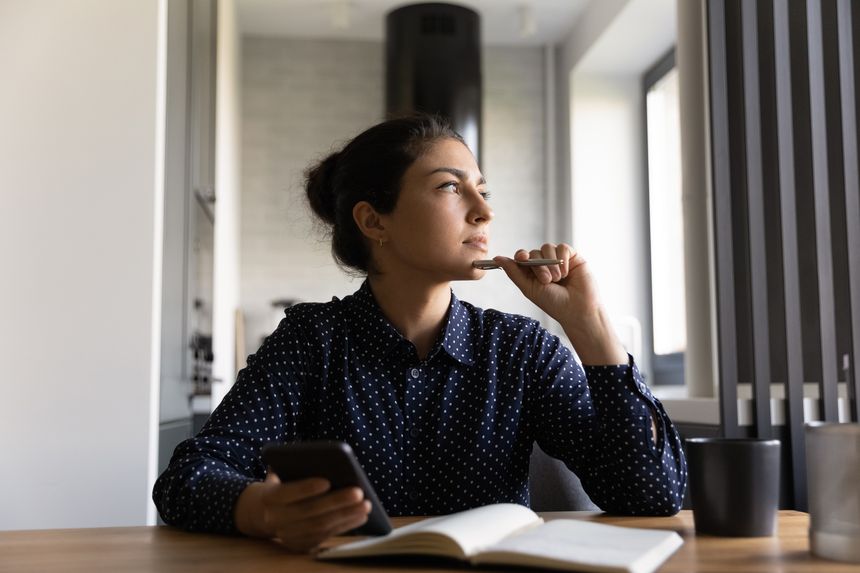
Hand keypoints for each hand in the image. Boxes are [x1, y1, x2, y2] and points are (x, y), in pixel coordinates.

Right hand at [234, 471, 370, 552]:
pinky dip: (345, 526)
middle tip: (358, 492)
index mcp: (269, 497)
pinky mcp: (300, 545)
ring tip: (366, 504)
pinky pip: (326, 536)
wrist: (263, 512)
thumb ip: (295, 464)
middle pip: (309, 512)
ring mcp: (288, 535)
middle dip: (336, 502)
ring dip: (346, 516)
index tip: (327, 480)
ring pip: (320, 527)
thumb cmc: (282, 483)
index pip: (286, 493)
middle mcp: (276, 519)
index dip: (306, 488)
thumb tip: (321, 456)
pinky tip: (360, 516)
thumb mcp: (281, 472)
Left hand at [494, 243, 626, 364]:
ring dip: (551, 263)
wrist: (578, 309)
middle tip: (547, 281)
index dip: (521, 255)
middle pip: (534, 252)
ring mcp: (558, 260)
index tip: (521, 258)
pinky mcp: (573, 257)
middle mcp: (545, 264)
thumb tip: (497, 258)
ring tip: (557, 279)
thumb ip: (514, 272)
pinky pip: (562, 247)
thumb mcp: (530, 288)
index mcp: (532, 272)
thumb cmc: (554, 303)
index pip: (522, 257)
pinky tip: (566, 272)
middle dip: (539, 266)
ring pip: (547, 248)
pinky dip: (562, 259)